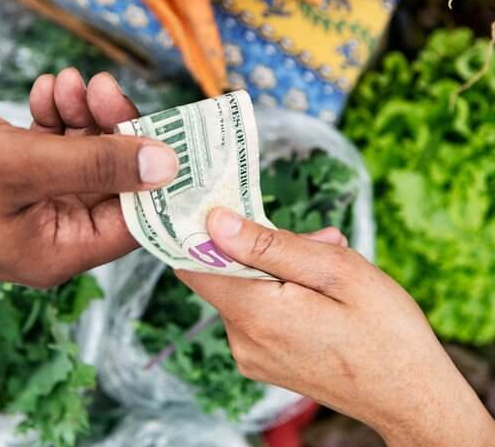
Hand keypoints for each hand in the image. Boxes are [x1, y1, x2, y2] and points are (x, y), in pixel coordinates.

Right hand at [0, 69, 177, 286]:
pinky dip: (57, 117)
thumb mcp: (19, 165)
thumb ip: (97, 165)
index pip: (134, 219)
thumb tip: (166, 167)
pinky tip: (46, 91)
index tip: (167, 127)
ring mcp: (37, 205)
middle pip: (113, 180)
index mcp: (59, 250)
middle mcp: (54, 234)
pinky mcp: (20, 179)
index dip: (155, 174)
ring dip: (83, 114)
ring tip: (67, 82)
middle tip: (101, 85)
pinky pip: (57, 147)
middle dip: (110, 128)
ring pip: (86, 156)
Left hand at [177, 208, 494, 446]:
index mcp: (255, 314)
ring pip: (245, 290)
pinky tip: (319, 291)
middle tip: (316, 241)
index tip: (230, 208)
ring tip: (326, 267)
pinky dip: (280, 293)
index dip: (204, 232)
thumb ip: (268, 245)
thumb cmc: (385, 331)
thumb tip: (215, 222)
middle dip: (261, 247)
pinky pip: (257, 312)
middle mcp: (242, 340)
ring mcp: (251, 356)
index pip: (194, 264)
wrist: (412, 398)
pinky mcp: (263, 362)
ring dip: (276, 269)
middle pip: (226, 273)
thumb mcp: (335, 271)